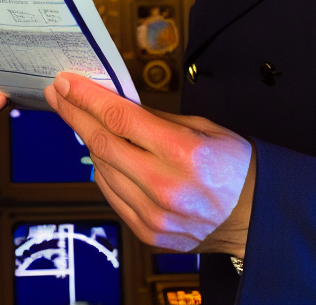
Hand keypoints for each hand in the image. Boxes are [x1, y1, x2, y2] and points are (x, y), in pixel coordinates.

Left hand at [45, 72, 254, 255]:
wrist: (256, 218)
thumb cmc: (235, 167)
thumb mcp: (203, 128)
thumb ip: (155, 118)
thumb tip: (113, 103)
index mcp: (183, 153)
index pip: (120, 118)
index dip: (86, 98)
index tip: (65, 83)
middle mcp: (166, 187)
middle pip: (102, 144)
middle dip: (75, 114)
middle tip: (58, 95)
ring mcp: (155, 214)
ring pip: (101, 171)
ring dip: (90, 143)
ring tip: (86, 123)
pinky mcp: (149, 233)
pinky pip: (111, 196)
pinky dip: (105, 173)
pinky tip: (106, 157)